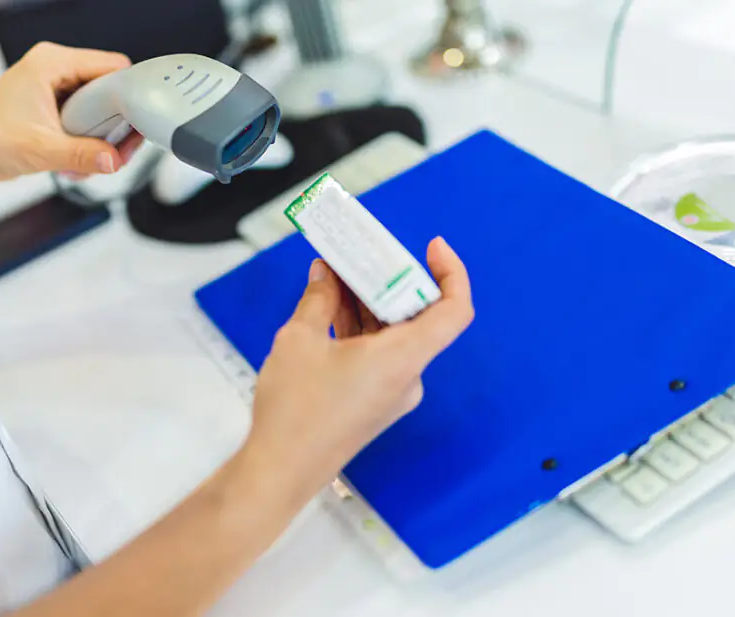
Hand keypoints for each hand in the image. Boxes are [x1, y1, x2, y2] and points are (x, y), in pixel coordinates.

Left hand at [0, 42, 143, 180]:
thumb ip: (83, 154)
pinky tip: (76, 163)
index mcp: (52, 63)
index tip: (134, 123)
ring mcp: (57, 89)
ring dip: (101, 139)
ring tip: (89, 160)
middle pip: (111, 90)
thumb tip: (114, 160)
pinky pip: (89, 123)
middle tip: (116, 151)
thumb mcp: (41, 148)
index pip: (110, 66)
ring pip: (103, 110)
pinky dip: (89, 145)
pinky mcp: (57, 109)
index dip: (127, 94)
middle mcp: (56, 70)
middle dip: (116, 124)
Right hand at [247, 237, 473, 488]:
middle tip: (362, 252)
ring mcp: (392, 392)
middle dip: (389, 280)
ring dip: (367, 302)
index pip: (453, 310)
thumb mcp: (299, 340)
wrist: (281, 471)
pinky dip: (360, 327)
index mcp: (402, 359)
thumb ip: (318, 299)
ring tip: (333, 272)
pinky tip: (328, 306)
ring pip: (393, 334)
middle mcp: (407, 376)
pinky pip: (378, 353)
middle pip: (417, 316)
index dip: (452, 273)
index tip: (432, 246)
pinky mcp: (374, 401)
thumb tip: (324, 274)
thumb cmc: (293, 409)